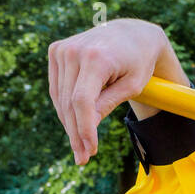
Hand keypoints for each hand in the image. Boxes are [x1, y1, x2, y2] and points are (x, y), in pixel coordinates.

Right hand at [48, 18, 188, 165]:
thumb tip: (86, 128)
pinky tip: (74, 128)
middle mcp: (73, 51)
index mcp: (96, 58)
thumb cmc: (138, 63)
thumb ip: (108, 104)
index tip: (90, 151)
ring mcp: (61, 49)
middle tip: (83, 159)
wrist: (131, 34)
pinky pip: (57, 88)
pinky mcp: (56, 51)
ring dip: (68, 125)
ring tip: (79, 150)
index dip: (84, 128)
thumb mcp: (132, 86)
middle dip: (76, 133)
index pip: (82, 101)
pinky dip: (65, 109)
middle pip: (69, 102)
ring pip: (60, 98)